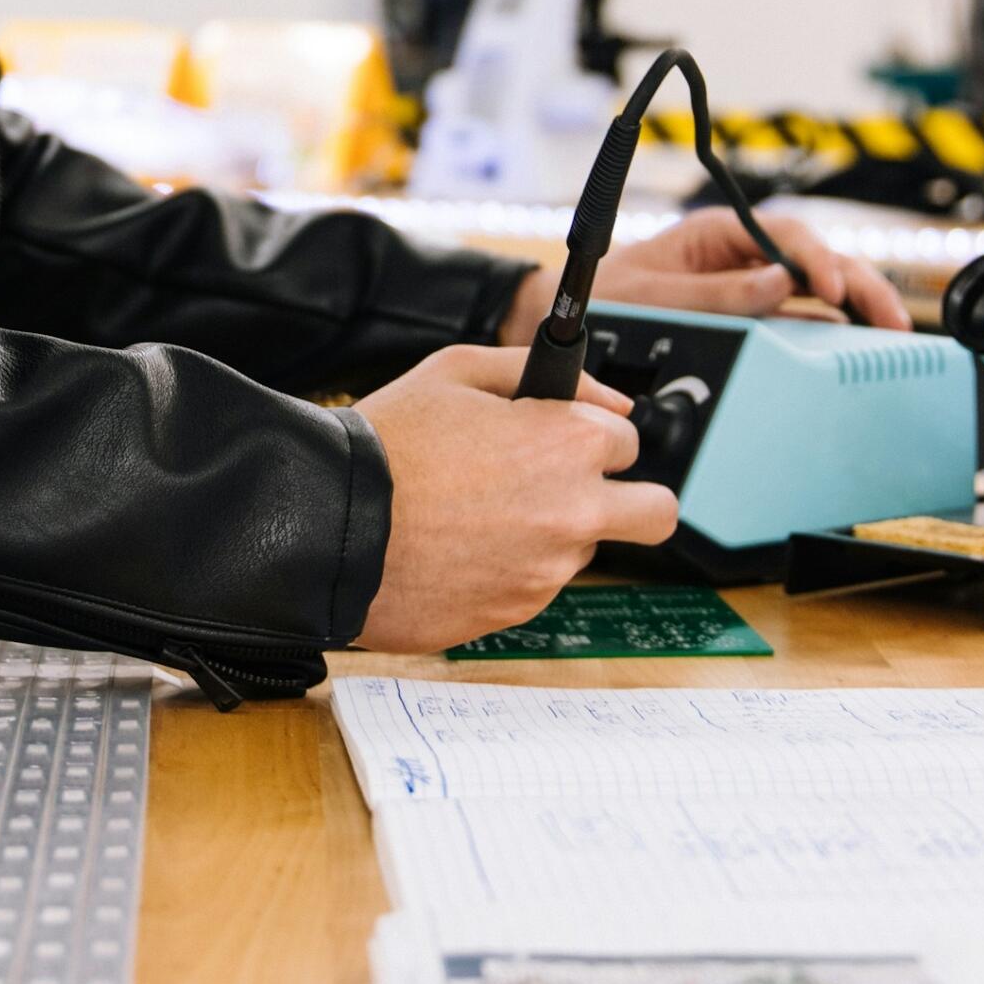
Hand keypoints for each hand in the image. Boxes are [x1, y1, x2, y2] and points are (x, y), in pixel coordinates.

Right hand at [354, 345, 677, 652]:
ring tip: (479, 514)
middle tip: (578, 488)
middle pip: (656, 513)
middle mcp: (575, 509)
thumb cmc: (386, 444)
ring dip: (553, 532)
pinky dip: (510, 568)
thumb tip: (608, 399)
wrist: (327, 526)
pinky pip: (535, 585)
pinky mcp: (517, 612)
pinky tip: (459, 546)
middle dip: (631, 498)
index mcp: (568, 442)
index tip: (560, 437)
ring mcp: (549, 569)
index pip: (629, 439)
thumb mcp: (455, 371)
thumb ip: (541, 373)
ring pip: (585, 550)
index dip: (591, 433)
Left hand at [499, 207, 910, 343]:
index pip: (787, 237)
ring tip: (890, 338)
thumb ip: (717, 293)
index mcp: (719, 233)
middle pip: (817, 262)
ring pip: (817, 291)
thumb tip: (781, 285)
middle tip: (892, 322)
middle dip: (860, 286)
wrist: (566, 320)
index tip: (834, 291)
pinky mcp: (751, 318)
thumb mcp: (655, 294)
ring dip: (856, 310)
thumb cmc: (606, 296)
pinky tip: (857, 350)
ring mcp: (750, 287)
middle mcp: (742, 256)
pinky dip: (832, 332)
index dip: (819, 261)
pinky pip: (799, 320)